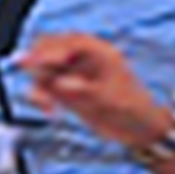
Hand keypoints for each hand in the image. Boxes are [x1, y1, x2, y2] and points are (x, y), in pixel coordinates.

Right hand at [20, 33, 172, 149]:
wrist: (139, 130)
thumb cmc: (133, 110)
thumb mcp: (109, 100)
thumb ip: (83, 91)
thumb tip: (58, 83)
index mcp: (98, 52)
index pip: (68, 43)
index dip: (50, 52)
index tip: (35, 64)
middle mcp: (83, 59)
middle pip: (49, 50)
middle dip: (39, 65)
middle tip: (37, 84)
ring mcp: (73, 74)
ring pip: (42, 69)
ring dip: (38, 84)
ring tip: (47, 106)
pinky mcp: (66, 90)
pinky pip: (44, 87)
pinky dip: (40, 96)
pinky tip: (48, 110)